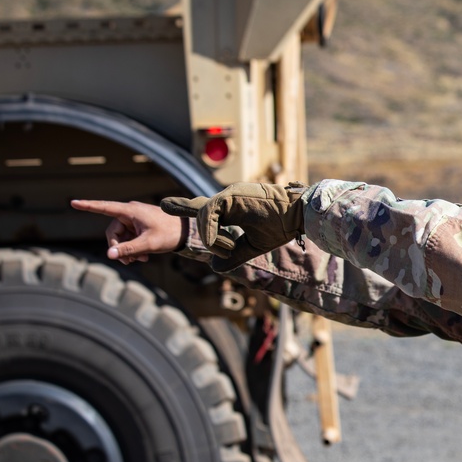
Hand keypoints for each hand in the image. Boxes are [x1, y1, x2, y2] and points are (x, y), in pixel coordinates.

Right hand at [70, 199, 188, 263]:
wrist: (188, 232)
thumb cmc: (170, 234)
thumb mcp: (149, 243)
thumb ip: (129, 249)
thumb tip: (110, 255)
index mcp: (131, 211)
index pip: (105, 207)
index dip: (88, 206)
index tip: (73, 202)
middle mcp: (131, 212)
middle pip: (113, 231)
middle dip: (118, 247)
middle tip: (128, 262)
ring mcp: (135, 219)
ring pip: (121, 237)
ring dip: (127, 250)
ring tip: (139, 260)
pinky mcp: (140, 226)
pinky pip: (129, 238)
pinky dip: (133, 248)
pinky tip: (142, 257)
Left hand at [160, 182, 305, 271]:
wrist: (298, 215)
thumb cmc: (282, 227)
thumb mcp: (254, 245)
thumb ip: (234, 255)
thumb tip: (214, 266)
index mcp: (234, 209)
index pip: (208, 210)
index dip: (190, 209)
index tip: (169, 207)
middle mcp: (229, 199)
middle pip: (200, 204)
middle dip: (182, 205)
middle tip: (163, 205)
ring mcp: (229, 195)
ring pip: (204, 213)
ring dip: (208, 236)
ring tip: (223, 249)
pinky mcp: (231, 195)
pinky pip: (209, 213)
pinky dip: (210, 231)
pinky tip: (219, 243)